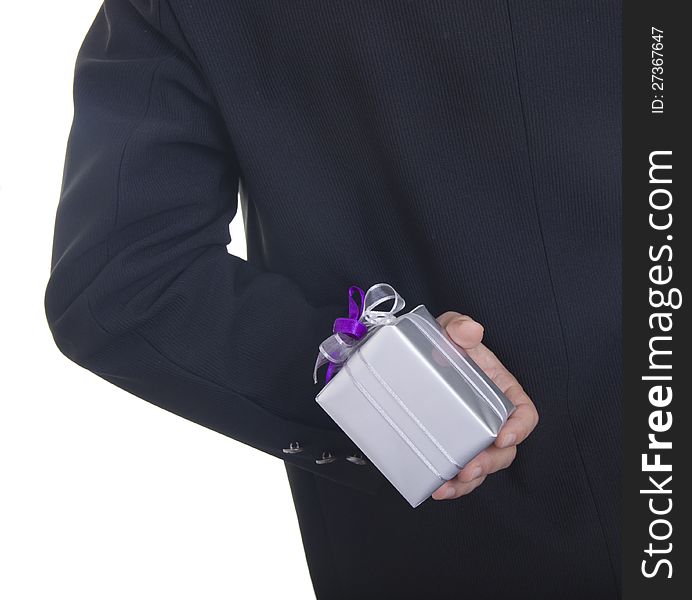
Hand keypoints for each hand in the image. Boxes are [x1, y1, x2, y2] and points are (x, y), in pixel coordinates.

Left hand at [431, 312, 538, 500]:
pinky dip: (450, 485)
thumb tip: (469, 331)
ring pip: (482, 467)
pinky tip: (435, 488)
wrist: (416, 356)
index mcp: (501, 391)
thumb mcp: (451, 329)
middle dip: (489, 463)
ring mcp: (472, 435)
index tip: (503, 437)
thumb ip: (459, 326)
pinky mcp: (453, 447)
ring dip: (468, 483)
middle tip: (468, 469)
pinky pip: (458, 472)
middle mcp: (491, 417)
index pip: (524, 413)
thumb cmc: (444, 343)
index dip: (520, 427)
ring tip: (447, 486)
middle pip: (504, 449)